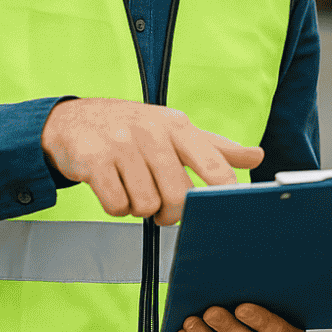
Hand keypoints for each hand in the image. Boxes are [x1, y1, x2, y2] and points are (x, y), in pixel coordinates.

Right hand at [41, 97, 263, 224]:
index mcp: (179, 126)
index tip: (225, 210)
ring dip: (141, 208)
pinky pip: (117, 206)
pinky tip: (114, 189)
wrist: (75, 119)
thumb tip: (257, 156)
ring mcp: (123, 145)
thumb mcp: (177, 131)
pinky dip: (117, 207)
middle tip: (162, 206)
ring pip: (147, 205)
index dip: (223, 194)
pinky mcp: (94, 161)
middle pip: (180, 196)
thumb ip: (216, 149)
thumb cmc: (134, 128)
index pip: (213, 165)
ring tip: (134, 189)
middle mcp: (153, 132)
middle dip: (172, 212)